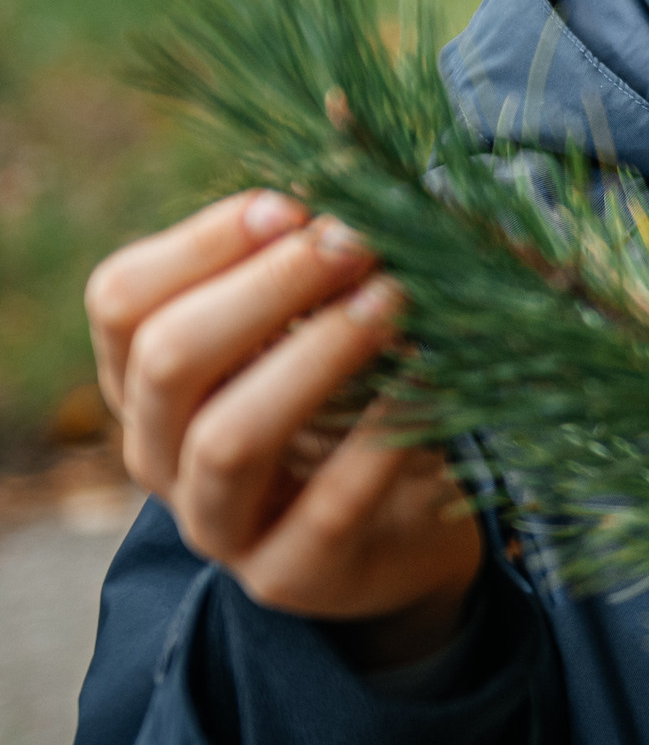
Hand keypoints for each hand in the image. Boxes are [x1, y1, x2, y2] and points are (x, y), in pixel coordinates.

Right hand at [85, 190, 483, 669]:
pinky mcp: (293, 576)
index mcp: (148, 380)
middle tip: (356, 241)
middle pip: (166, 359)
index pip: (122, 300)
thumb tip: (347, 168)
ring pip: (229, 437)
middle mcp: (161, 454)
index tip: (293, 205)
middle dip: (267, 287)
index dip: (204, 242)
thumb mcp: (317, 329)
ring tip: (393, 299)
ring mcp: (220, 525)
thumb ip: (313, 266)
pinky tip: (430, 378)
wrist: (400, 528)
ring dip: (316, 354)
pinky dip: (383, 434)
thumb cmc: (352, 402)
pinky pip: (330, 504)